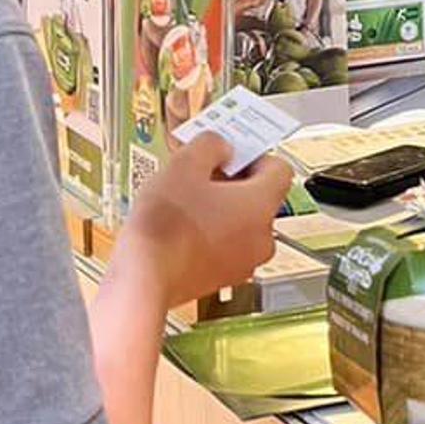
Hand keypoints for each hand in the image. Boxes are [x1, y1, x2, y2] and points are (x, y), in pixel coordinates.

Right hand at [118, 134, 293, 306]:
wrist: (145, 278)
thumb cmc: (166, 227)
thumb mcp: (184, 165)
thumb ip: (211, 145)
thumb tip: (221, 146)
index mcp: (261, 205)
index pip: (279, 168)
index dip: (253, 155)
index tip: (230, 152)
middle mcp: (262, 237)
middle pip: (260, 197)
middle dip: (232, 182)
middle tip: (202, 173)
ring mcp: (244, 261)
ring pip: (242, 223)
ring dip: (221, 208)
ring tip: (187, 201)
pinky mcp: (223, 277)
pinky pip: (227, 245)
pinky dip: (211, 233)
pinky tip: (182, 227)